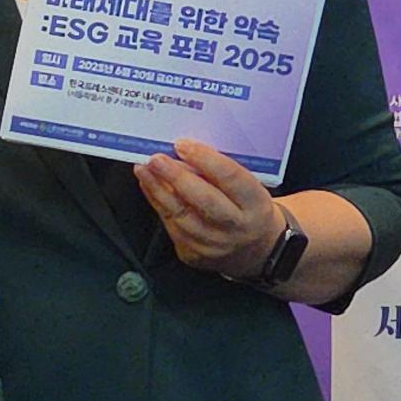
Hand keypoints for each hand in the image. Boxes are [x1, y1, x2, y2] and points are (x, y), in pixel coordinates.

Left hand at [134, 139, 288, 276]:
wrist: (254, 250)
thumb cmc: (247, 208)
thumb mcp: (248, 188)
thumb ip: (222, 173)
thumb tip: (184, 153)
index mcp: (255, 204)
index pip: (231, 178)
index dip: (205, 160)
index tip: (183, 145)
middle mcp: (236, 227)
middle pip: (204, 201)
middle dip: (176, 177)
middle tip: (156, 159)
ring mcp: (214, 245)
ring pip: (182, 217)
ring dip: (159, 190)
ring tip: (144, 169)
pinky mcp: (195, 255)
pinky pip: (171, 227)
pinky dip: (158, 204)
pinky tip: (149, 186)